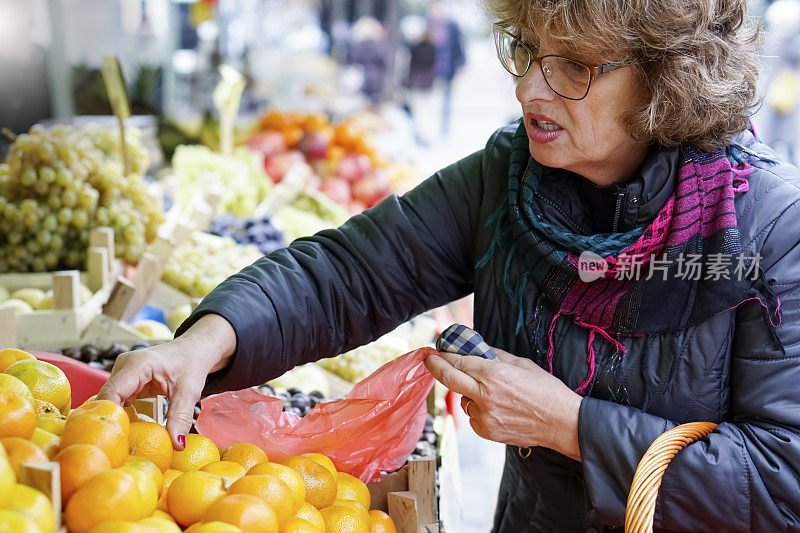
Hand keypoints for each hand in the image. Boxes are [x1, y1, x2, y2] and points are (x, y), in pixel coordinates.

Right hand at [97, 314, 235, 449]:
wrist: (195, 349)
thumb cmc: (192, 364)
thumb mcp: (189, 392)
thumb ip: (181, 418)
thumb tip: (177, 445)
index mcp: (137, 364)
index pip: (111, 393)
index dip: (109, 416)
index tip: (115, 439)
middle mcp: (124, 366)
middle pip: (107, 399)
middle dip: (112, 421)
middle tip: (120, 446)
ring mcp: (123, 373)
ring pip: (110, 401)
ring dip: (117, 419)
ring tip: (124, 441)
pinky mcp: (126, 381)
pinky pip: (118, 401)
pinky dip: (123, 415)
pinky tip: (129, 430)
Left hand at [424, 347, 582, 459]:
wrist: (562, 423)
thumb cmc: (546, 390)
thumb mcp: (521, 364)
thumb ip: (494, 356)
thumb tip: (475, 347)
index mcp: (494, 375)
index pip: (458, 363)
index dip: (444, 355)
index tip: (436, 350)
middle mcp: (485, 396)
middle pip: (449, 379)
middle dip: (436, 367)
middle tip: (430, 360)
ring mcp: (485, 416)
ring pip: (464, 400)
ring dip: (469, 392)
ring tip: (490, 391)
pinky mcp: (487, 432)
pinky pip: (473, 416)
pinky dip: (478, 409)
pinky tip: (496, 407)